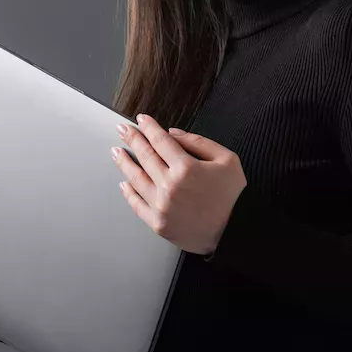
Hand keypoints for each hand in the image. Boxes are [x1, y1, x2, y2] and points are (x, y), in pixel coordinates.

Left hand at [112, 114, 247, 255]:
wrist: (235, 231)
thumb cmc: (234, 196)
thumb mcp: (227, 160)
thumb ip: (199, 142)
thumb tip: (172, 134)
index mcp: (187, 167)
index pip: (160, 141)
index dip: (149, 127)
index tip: (141, 119)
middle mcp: (170, 185)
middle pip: (145, 156)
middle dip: (132, 139)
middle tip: (122, 129)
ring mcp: (161, 205)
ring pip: (136, 178)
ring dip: (124, 162)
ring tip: (116, 151)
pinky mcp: (158, 223)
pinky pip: (137, 204)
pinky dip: (129, 192)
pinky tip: (124, 183)